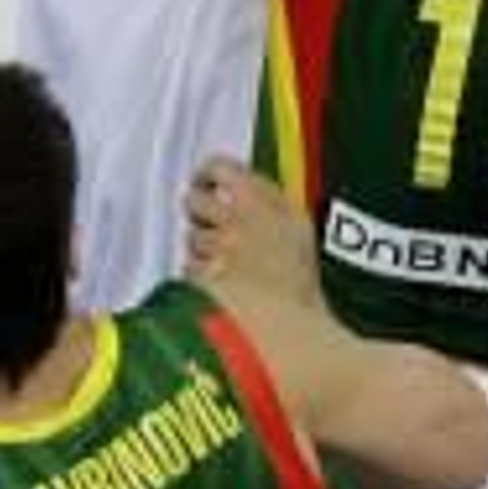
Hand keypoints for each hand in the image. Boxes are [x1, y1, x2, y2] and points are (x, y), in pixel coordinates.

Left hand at [184, 158, 322, 306]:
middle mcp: (234, 219)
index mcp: (260, 199)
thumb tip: (247, 187)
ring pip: (191, 237)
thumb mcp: (298, 223)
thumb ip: (270, 199)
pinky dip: (199, 274)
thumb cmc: (299, 277)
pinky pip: (189, 268)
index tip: (207, 180)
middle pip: (193, 200)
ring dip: (202, 247)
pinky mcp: (202, 276)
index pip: (219, 167)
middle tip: (210, 222)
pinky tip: (221, 284)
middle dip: (198, 211)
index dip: (207, 172)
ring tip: (227, 263)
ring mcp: (216, 248)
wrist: (290, 321)